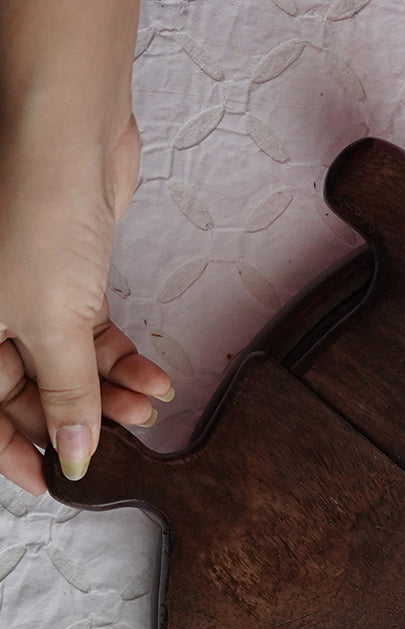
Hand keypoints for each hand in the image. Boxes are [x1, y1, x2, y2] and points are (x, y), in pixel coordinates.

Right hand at [0, 113, 171, 493]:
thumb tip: (72, 453)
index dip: (12, 450)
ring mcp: (23, 296)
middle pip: (25, 391)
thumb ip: (65, 394)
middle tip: (121, 438)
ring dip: (110, 392)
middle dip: (78, 417)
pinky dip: (123, 360)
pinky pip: (90, 336)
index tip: (54, 481)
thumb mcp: (48, 323)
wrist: (62, 136)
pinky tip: (156, 380)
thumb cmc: (31, 217)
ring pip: (65, 366)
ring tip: (149, 407)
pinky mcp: (64, 279)